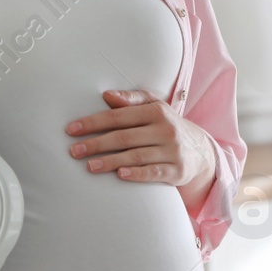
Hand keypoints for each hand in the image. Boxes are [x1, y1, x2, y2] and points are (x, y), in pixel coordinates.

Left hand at [65, 88, 216, 191]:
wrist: (200, 151)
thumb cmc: (167, 126)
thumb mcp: (155, 107)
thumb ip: (131, 100)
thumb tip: (106, 95)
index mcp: (156, 111)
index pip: (118, 116)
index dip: (93, 122)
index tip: (71, 130)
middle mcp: (165, 129)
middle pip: (124, 137)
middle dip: (96, 144)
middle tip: (74, 151)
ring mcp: (173, 150)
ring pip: (136, 156)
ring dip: (110, 162)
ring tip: (89, 166)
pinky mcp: (178, 170)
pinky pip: (154, 172)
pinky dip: (137, 174)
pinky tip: (120, 175)